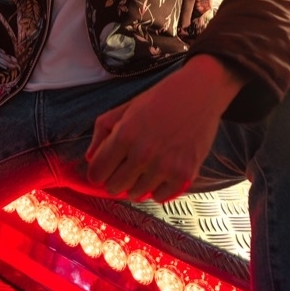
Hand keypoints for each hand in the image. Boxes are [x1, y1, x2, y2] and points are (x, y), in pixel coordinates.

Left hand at [85, 54, 244, 202]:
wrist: (199, 93)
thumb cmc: (161, 98)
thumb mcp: (126, 107)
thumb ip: (103, 131)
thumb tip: (90, 157)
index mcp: (124, 135)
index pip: (97, 172)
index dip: (97, 172)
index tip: (102, 170)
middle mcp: (143, 154)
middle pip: (114, 187)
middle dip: (115, 179)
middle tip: (124, 168)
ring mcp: (164, 167)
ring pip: (136, 194)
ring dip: (136, 183)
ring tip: (145, 166)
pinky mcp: (184, 175)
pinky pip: (160, 197)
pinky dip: (157, 189)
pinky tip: (160, 173)